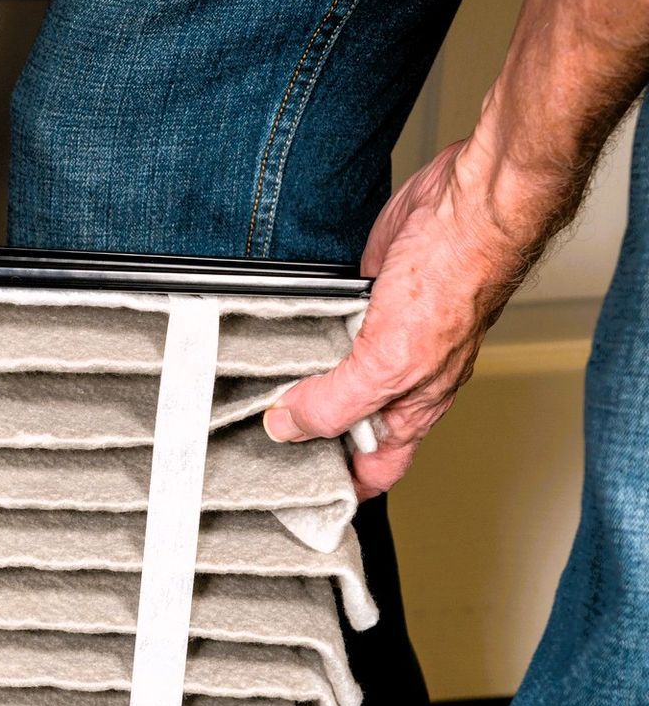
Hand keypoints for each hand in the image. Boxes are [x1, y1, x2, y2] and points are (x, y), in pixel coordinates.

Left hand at [263, 142, 552, 498]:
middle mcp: (393, 378)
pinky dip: (293, 337)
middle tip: (250, 442)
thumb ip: (336, 404)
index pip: (376, 468)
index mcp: (410, 406)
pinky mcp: (356, 301)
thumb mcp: (388, 364)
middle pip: (341, 424)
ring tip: (243, 397)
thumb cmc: (454, 283)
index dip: (342, 489)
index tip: (298, 499)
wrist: (462, 207)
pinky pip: (318, 329)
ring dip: (290, 383)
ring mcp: (374, 339)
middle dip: (301, 435)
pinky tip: (262, 344)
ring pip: (324, 376)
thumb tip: (287, 428)